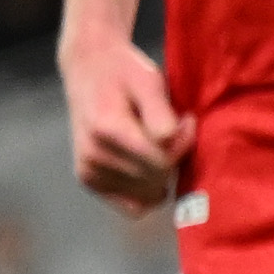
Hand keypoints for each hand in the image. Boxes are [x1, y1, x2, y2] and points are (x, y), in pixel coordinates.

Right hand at [61, 30, 190, 214]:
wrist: (87, 69)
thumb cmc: (124, 73)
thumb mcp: (149, 81)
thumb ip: (160, 113)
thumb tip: (168, 141)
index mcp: (108, 130)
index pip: (161, 162)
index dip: (183, 144)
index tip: (186, 120)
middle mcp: (93, 156)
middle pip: (156, 179)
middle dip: (174, 157)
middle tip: (174, 128)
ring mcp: (88, 171)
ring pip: (147, 195)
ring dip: (161, 174)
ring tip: (157, 143)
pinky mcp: (88, 180)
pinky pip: (131, 204)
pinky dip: (146, 189)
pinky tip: (148, 163)